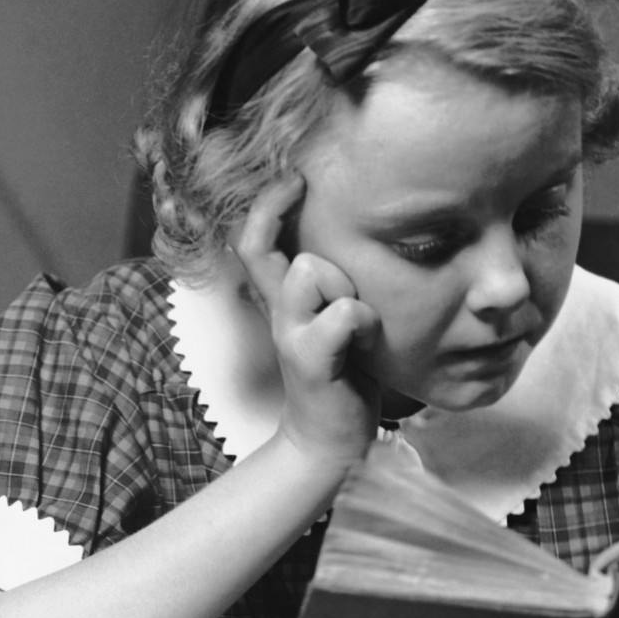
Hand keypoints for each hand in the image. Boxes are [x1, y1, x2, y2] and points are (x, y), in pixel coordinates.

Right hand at [235, 174, 380, 465]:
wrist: (330, 440)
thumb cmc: (342, 372)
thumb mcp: (334, 317)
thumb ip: (335, 282)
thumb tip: (365, 234)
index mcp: (281, 298)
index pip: (250, 236)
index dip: (266, 202)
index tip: (296, 177)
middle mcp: (278, 311)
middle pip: (272, 246)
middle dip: (322, 258)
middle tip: (350, 296)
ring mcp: (290, 335)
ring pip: (309, 270)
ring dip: (345, 290)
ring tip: (360, 325)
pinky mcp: (311, 361)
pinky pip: (343, 314)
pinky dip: (364, 324)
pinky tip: (368, 346)